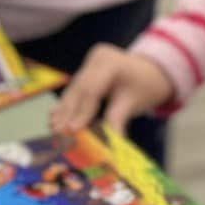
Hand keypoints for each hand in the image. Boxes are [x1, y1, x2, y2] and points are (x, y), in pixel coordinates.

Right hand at [50, 43, 175, 139]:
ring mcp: (88, 64)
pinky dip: (66, 106)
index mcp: (110, 61)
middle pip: (79, 90)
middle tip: (59, 134)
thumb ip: (117, 121)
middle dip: (69, 114)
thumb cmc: (145, 86)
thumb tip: (108, 146)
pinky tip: (54, 119)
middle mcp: (96, 59)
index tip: (73, 130)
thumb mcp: (134, 103)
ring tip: (54, 130)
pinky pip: (74, 91)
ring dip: (64, 112)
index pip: (92, 89)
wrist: (150, 72)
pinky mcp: (84, 72)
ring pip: (73, 91)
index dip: (81, 111)